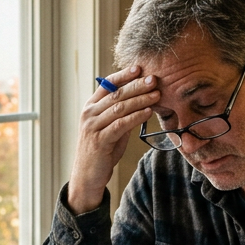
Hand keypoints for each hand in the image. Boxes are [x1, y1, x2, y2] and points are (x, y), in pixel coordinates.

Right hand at [67, 66, 159, 213]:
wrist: (87, 176)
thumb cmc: (101, 151)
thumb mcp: (111, 128)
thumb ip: (122, 115)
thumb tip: (141, 100)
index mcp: (90, 107)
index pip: (107, 85)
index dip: (124, 75)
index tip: (139, 68)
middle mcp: (89, 114)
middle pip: (116, 94)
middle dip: (136, 85)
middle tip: (153, 79)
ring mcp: (92, 127)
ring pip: (119, 107)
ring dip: (140, 99)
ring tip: (156, 94)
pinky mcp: (99, 140)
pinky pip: (120, 124)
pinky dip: (135, 116)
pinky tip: (147, 112)